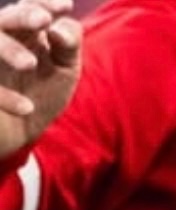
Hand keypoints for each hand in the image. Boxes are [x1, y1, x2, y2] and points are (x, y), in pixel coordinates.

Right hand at [0, 0, 80, 158]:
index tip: (65, 7)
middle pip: (5, 18)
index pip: (31, 6)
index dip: (44, 2)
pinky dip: (6, 98)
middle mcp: (1, 39)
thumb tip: (57, 27)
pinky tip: (27, 108)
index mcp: (23, 30)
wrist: (23, 131)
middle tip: (43, 20)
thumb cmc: (43, 93)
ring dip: (8, 49)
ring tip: (30, 63)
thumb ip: (69, 43)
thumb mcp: (65, 69)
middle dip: (23, 15)